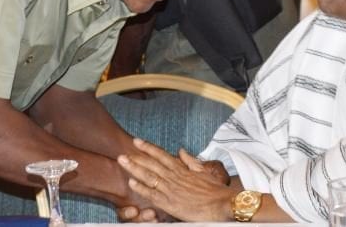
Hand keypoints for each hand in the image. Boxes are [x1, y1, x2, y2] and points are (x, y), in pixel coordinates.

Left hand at [118, 138, 235, 221]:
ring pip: (149, 176)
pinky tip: (131, 183)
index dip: (148, 148)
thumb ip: (190, 161)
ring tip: (123, 162)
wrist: (223, 203)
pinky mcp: (171, 203)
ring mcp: (172, 189)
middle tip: (122, 151)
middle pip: (152, 164)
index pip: (162, 155)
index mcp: (182, 169)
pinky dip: (142, 188)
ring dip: (135, 168)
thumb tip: (181, 151)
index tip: (137, 141)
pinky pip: (153, 194)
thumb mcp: (204, 171)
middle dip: (136, 157)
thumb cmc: (216, 190)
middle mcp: (175, 177)